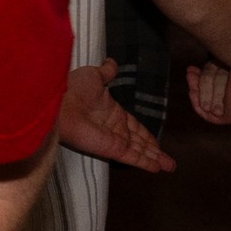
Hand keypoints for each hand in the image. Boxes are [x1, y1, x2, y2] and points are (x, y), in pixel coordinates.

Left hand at [57, 59, 173, 172]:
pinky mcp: (111, 149)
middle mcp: (114, 129)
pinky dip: (146, 162)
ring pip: (139, 151)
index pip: (134, 127)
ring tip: (169, 166)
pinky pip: (132, 157)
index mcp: (112, 113)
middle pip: (139, 142)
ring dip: (154, 159)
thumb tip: (112, 62)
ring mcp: (113, 140)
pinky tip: (157, 168)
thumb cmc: (74, 88)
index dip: (145, 135)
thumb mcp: (94, 76)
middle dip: (154, 151)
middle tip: (168, 161)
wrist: (61, 102)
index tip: (156, 142)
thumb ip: (107, 72)